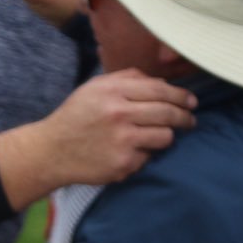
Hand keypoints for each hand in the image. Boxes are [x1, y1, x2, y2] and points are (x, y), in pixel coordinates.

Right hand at [0, 69, 197, 208]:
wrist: (52, 151)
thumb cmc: (76, 117)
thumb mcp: (94, 88)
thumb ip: (126, 78)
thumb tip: (161, 81)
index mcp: (113, 91)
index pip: (159, 89)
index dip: (180, 96)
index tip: (191, 101)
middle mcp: (119, 114)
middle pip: (168, 113)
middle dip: (185, 117)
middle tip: (190, 120)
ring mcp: (122, 140)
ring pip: (165, 136)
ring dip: (165, 136)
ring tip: (157, 136)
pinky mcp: (123, 163)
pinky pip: (149, 157)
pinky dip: (144, 154)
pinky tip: (130, 152)